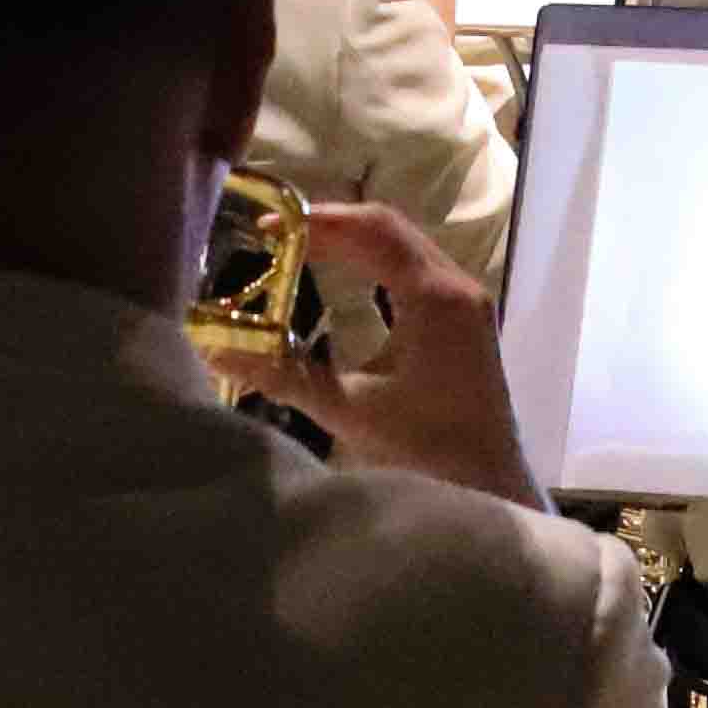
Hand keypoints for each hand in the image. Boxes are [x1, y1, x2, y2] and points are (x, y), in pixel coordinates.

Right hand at [218, 200, 542, 508]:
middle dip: (331, 226)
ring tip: (300, 249)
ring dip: (354, 241)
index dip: (318, 220)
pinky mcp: (466, 318)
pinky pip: (417, 267)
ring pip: (405, 244)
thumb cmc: (424, 451)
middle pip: (389, 228)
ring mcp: (467, 301)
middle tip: (275, 235)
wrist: (489, 487)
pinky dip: (376, 261)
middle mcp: (458, 287)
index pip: (373, 230)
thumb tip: (218, 352)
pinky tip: (343, 277)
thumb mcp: (347, 410)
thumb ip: (283, 375)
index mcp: (435, 298)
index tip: (268, 227)